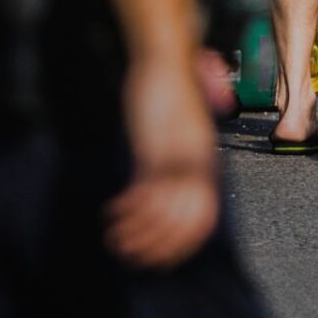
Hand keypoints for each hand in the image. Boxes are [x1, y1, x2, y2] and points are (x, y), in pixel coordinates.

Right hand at [108, 52, 221, 269]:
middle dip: (161, 244)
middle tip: (136, 258)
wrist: (167, 59)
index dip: (185, 241)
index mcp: (205, 159)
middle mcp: (195, 160)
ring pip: (165, 209)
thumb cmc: (173, 94)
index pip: (204, 213)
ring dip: (140, 232)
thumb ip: (177, 158)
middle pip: (186, 218)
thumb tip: (169, 185)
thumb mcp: (180, 131)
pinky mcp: (154, 144)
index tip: (165, 258)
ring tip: (118, 242)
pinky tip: (112, 215)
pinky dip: (130, 209)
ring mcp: (175, 154)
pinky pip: (146, 187)